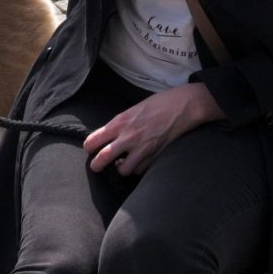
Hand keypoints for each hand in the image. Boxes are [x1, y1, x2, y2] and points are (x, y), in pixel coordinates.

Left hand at [83, 82, 223, 175]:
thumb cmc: (159, 104)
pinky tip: (139, 162)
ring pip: (123, 170)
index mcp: (120, 122)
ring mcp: (142, 148)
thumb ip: (120, 124)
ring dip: (121, 168)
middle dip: (96, 165)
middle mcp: (128, 136)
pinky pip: (141, 170)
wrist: (183, 106)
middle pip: (103, 158)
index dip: (89, 147)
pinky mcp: (155, 155)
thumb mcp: (133, 109)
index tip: (90, 149)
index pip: (94, 140)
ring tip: (122, 164)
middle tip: (96, 166)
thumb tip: (110, 136)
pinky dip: (138, 168)